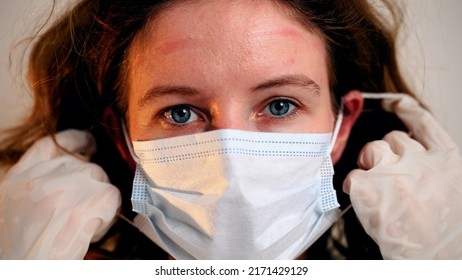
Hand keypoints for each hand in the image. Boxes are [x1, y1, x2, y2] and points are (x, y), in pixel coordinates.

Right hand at [0, 130, 120, 258]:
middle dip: (92, 185)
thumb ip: (38, 183)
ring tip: (80, 226)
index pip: (52, 144)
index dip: (75, 141)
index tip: (89, 144)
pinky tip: (90, 232)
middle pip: (83, 164)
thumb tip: (72, 170)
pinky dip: (107, 215)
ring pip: (100, 179)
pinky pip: (112, 196)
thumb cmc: (20, 250)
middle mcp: (41, 177)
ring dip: (98, 202)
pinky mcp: (88, 201)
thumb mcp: (14, 206)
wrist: (22, 271)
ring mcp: (66, 186)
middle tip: (84, 210)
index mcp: (18, 178)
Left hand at [344, 93, 461, 258]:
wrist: (437, 260)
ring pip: (371, 151)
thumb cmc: (443, 234)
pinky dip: (354, 187)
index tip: (392, 101)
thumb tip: (407, 153)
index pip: (422, 120)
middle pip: (391, 138)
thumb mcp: (450, 188)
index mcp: (448, 161)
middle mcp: (422, 160)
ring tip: (378, 192)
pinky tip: (366, 204)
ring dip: (369, 166)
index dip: (404, 107)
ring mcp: (394, 171)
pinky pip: (352, 175)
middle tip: (387, 177)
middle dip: (385, 153)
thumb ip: (431, 167)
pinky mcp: (368, 186)